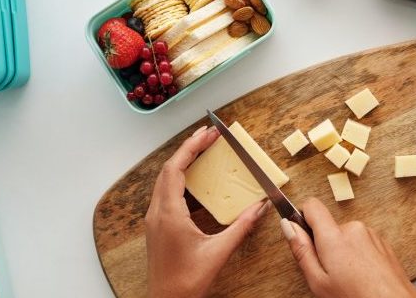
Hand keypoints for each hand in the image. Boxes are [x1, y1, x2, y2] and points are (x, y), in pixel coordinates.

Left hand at [145, 126, 270, 297]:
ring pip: (166, 180)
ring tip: (204, 151)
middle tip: (209, 136)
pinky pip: (167, 194)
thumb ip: (241, 226)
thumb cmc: (185, 282)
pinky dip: (182, 180)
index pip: (176, 168)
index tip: (208, 133)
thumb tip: (260, 207)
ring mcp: (155, 220)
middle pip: (169, 169)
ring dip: (184, 163)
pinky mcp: (158, 227)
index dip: (192, 147)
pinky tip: (198, 182)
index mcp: (168, 214)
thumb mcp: (219, 252)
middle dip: (189, 149)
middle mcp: (157, 213)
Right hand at [281, 198, 415, 297]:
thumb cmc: (357, 297)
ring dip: (343, 251)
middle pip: (328, 226)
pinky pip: (361, 242)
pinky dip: (358, 255)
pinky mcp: (382, 241)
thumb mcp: (319, 281)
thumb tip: (288, 226)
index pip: (312, 206)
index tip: (301, 233)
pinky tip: (361, 274)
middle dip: (325, 245)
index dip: (302, 217)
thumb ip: (301, 250)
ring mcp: (370, 234)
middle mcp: (354, 229)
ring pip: (345, 236)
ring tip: (349, 277)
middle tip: (329, 272)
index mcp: (334, 237)